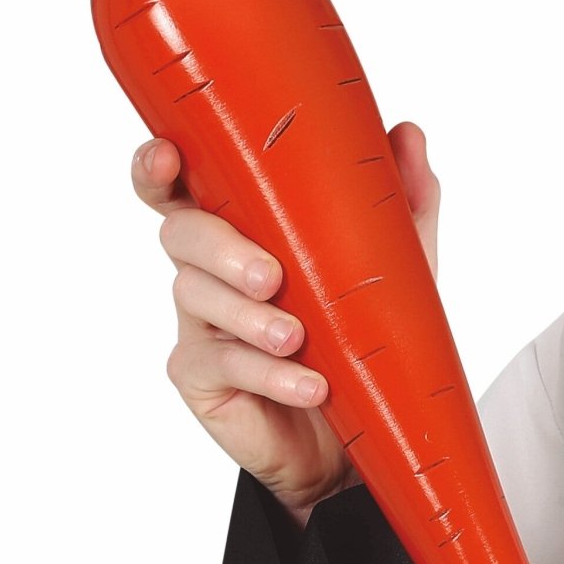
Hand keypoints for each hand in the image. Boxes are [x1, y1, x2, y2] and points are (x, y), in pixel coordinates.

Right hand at [132, 122, 440, 525]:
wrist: (360, 430)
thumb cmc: (360, 331)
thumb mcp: (392, 265)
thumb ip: (397, 200)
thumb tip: (406, 134)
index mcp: (240, 225)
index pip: (182, 184)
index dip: (157, 166)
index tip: (166, 154)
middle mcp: (208, 265)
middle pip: (181, 232)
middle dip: (221, 249)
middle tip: (270, 276)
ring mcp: (198, 321)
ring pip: (194, 295)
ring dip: (249, 316)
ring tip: (295, 337)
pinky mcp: (199, 374)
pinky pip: (219, 362)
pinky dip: (267, 372)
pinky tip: (306, 384)